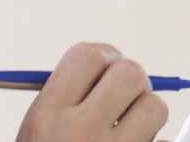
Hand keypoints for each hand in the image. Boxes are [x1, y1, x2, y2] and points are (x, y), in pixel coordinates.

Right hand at [14, 43, 169, 141]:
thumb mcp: (34, 133)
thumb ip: (63, 100)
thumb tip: (109, 63)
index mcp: (46, 118)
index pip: (86, 55)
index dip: (101, 56)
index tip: (105, 67)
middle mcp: (80, 134)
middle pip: (129, 72)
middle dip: (130, 80)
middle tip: (126, 95)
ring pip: (156, 107)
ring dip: (147, 113)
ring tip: (132, 128)